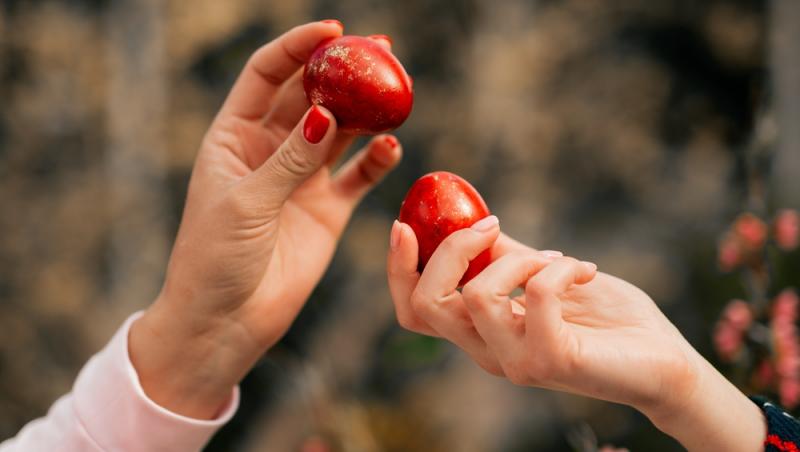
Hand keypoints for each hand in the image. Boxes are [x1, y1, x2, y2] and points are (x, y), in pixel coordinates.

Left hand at [128, 22, 401, 418]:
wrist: (225, 323)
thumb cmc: (214, 260)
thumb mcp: (246, 203)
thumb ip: (289, 159)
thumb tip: (327, 113)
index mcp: (234, 136)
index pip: (267, 75)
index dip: (298, 48)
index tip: (334, 31)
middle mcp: (270, 150)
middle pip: (311, 96)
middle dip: (344, 72)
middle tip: (382, 51)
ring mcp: (301, 179)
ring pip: (341, 132)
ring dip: (366, 112)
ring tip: (396, 93)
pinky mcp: (327, 210)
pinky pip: (358, 176)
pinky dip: (376, 161)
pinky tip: (391, 148)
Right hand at [387, 220, 765, 450]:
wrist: (666, 361)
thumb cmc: (608, 318)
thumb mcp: (546, 274)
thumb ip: (505, 255)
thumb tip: (470, 218)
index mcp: (481, 331)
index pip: (415, 309)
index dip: (399, 268)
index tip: (406, 223)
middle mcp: (488, 351)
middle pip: (424, 305)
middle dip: (448, 250)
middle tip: (491, 225)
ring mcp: (517, 361)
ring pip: (476, 295)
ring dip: (518, 257)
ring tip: (557, 257)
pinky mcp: (552, 360)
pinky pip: (537, 295)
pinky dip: (559, 268)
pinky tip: (584, 270)